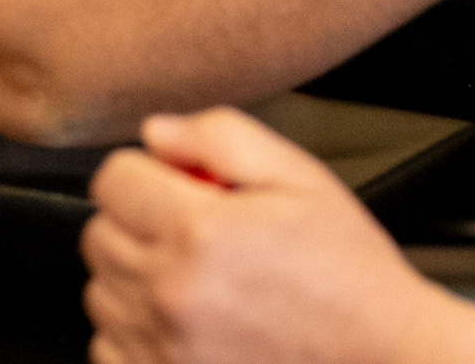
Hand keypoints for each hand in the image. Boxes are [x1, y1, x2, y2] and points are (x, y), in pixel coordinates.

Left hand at [83, 108, 447, 363]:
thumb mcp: (300, 177)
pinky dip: (135, 331)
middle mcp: (169, 294)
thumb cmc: (345, 271)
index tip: (179, 184)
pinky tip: (185, 320)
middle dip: (137, 220)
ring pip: (99, 292)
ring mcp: (160, 347)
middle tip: (194, 229)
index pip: (111, 179)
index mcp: (200, 231)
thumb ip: (221, 137)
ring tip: (196, 277)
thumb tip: (156, 133)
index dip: (147, 171)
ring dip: (134, 276)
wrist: (376, 354)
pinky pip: (108, 346)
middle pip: (97, 234)